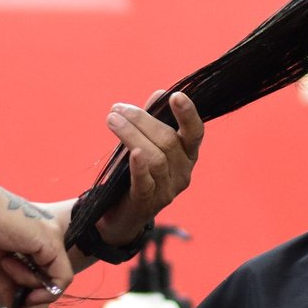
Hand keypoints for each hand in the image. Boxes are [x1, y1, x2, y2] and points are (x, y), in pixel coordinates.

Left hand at [97, 91, 203, 242]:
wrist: (119, 214)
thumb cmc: (135, 172)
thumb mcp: (144, 142)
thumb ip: (153, 120)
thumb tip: (160, 93)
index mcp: (187, 155)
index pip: (195, 133)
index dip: (188, 114)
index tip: (176, 96)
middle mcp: (183, 172)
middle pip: (168, 141)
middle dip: (143, 120)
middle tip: (117, 109)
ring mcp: (167, 190)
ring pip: (155, 157)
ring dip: (132, 135)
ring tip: (112, 120)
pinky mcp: (148, 203)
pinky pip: (145, 182)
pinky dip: (139, 166)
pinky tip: (133, 153)